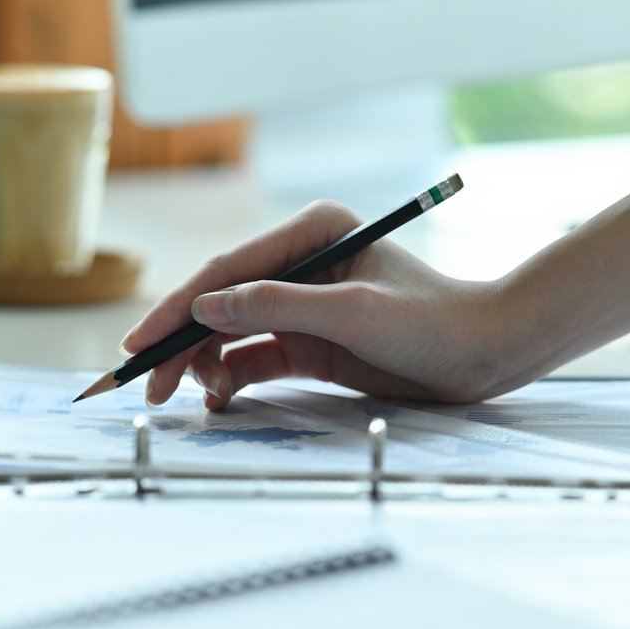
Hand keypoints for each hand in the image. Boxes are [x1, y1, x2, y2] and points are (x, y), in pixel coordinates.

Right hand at [121, 200, 514, 407]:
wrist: (485, 354)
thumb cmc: (434, 321)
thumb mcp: (355, 313)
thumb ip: (280, 307)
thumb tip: (206, 307)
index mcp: (314, 230)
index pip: (229, 269)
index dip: (180, 307)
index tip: (143, 342)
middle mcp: (304, 261)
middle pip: (222, 301)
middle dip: (182, 341)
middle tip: (147, 383)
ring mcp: (306, 304)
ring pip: (233, 333)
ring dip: (204, 363)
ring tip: (187, 396)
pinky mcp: (313, 343)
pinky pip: (257, 358)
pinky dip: (233, 378)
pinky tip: (219, 398)